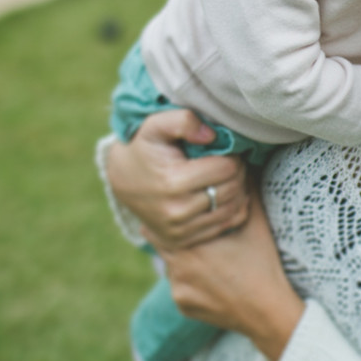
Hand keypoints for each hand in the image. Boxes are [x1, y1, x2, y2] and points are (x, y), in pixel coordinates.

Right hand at [105, 109, 248, 251]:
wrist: (122, 178)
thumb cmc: (144, 147)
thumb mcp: (155, 125)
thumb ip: (183, 120)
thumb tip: (212, 135)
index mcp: (174, 182)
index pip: (227, 169)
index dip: (233, 155)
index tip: (226, 149)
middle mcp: (178, 211)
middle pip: (231, 189)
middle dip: (237, 172)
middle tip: (231, 161)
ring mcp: (180, 230)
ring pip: (231, 209)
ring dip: (238, 190)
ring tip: (229, 176)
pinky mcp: (182, 240)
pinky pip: (224, 225)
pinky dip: (233, 209)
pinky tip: (226, 194)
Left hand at [158, 187, 304, 360]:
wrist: (268, 311)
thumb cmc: (263, 261)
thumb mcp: (256, 221)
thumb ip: (244, 189)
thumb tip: (240, 163)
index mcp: (191, 242)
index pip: (162, 222)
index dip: (170, 213)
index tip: (175, 206)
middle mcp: (177, 267)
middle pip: (162, 242)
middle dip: (173, 234)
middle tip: (186, 226)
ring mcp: (178, 290)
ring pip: (170, 265)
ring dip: (181, 258)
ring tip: (204, 255)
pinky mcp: (183, 306)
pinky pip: (179, 286)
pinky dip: (189, 280)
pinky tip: (210, 277)